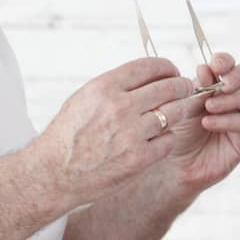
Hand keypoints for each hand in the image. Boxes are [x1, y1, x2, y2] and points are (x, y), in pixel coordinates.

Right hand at [30, 58, 199, 207]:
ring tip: (179, 110)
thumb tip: (147, 75)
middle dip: (182, 86)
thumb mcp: (84, 98)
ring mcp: (131, 134)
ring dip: (181, 110)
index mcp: (104, 87)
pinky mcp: (138, 159)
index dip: (167, 67)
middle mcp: (119, 107)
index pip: (150, 66)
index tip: (172, 72)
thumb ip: (115, 85)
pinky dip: (168, 137)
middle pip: (169, 87)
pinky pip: (169, 140)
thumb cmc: (68, 135)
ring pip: (174, 113)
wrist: (53, 174)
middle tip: (186, 88)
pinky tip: (161, 137)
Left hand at [162, 52, 239, 192]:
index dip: (226, 61)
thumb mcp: (183, 104)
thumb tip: (206, 68)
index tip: (214, 66)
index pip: (232, 63)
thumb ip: (198, 87)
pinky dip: (228, 120)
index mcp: (220, 83)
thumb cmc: (177, 130)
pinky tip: (208, 123)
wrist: (171, 165)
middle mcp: (236, 97)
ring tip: (209, 107)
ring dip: (231, 99)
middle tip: (223, 83)